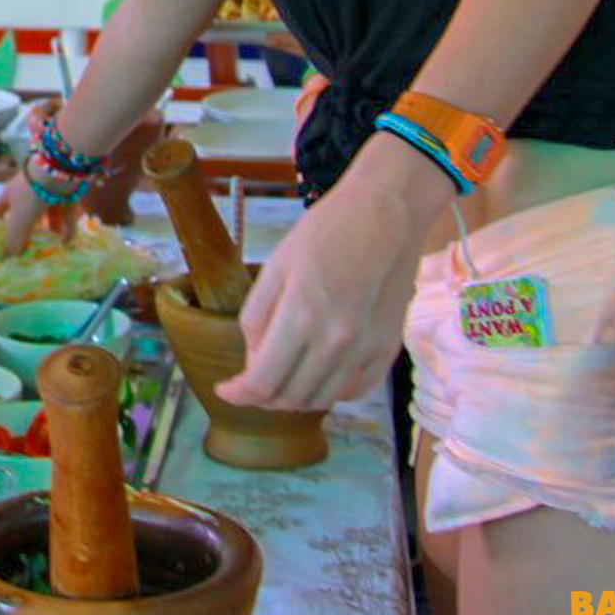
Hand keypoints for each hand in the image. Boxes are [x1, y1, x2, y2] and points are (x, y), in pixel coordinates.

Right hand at [0, 170, 80, 257]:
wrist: (59, 171)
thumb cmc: (31, 195)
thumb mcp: (19, 221)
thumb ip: (13, 241)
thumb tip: (5, 259)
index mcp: (9, 197)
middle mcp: (27, 195)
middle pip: (24, 218)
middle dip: (28, 235)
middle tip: (29, 253)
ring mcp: (47, 195)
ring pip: (47, 218)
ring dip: (49, 234)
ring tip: (51, 251)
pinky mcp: (65, 196)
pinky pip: (65, 217)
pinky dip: (67, 230)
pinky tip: (66, 244)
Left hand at [216, 136, 447, 412]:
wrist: (386, 215)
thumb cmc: (325, 232)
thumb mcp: (275, 267)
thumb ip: (258, 319)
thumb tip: (254, 362)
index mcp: (301, 316)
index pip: (264, 381)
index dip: (239, 394)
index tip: (225, 390)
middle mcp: (337, 341)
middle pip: (291, 397)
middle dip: (263, 397)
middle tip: (251, 383)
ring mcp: (367, 349)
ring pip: (322, 399)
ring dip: (295, 397)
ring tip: (281, 378)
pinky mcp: (388, 348)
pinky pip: (355, 391)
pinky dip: (331, 392)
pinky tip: (317, 374)